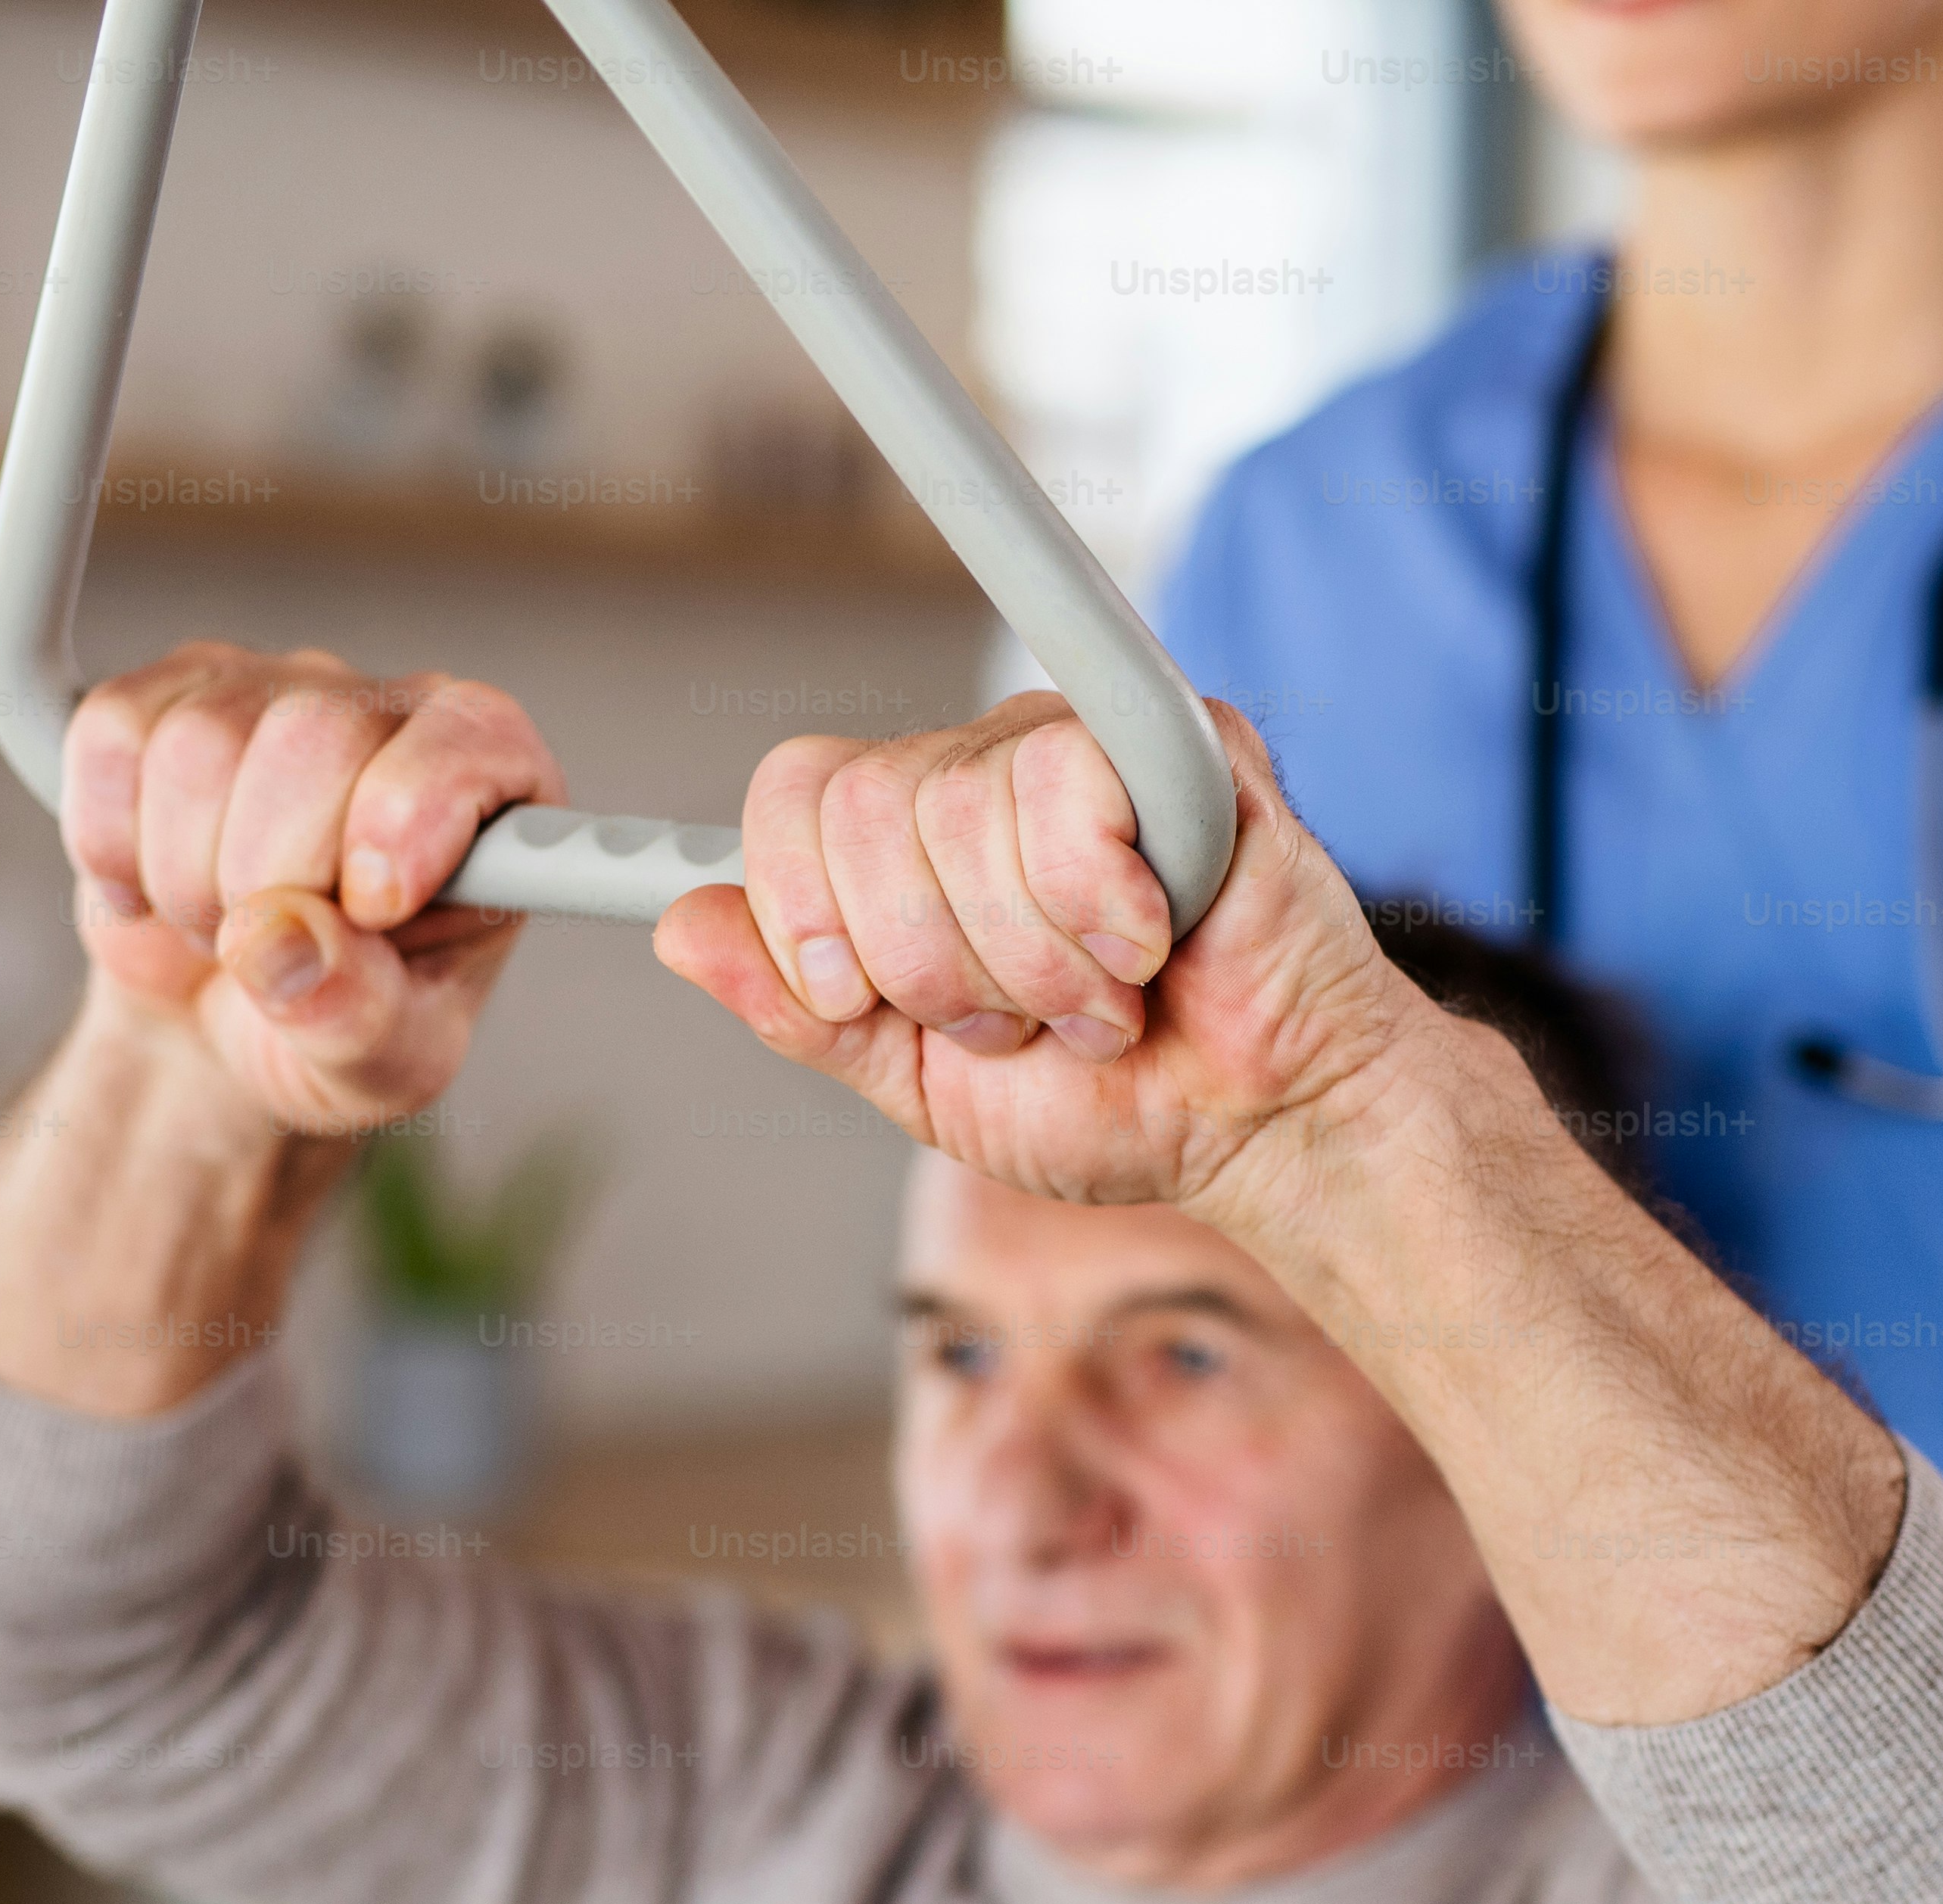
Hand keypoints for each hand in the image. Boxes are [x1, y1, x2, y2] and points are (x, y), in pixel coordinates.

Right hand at [61, 639, 566, 1137]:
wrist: (222, 1022)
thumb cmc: (335, 1024)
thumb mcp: (383, 1062)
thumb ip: (358, 1012)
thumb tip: (284, 940)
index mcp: (487, 791)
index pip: (468, 740)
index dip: (404, 819)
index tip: (371, 910)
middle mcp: (387, 717)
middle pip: (313, 736)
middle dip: (270, 877)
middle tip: (275, 949)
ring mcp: (271, 690)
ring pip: (200, 741)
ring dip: (185, 875)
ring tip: (217, 924)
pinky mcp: (165, 696)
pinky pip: (111, 735)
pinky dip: (109, 839)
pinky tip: (149, 882)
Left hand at [651, 695, 1426, 1228]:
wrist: (1262, 1126)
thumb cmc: (1113, 1102)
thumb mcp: (919, 1083)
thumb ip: (807, 1010)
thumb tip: (680, 924)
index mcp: (907, 841)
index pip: (792, 797)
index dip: (809, 914)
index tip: (869, 1000)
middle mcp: (981, 772)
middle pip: (864, 809)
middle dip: (939, 966)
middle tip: (1025, 1016)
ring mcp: (1078, 744)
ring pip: (967, 805)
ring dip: (1036, 957)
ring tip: (1102, 997)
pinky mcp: (1177, 738)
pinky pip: (1075, 780)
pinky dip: (1105, 909)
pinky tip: (1155, 943)